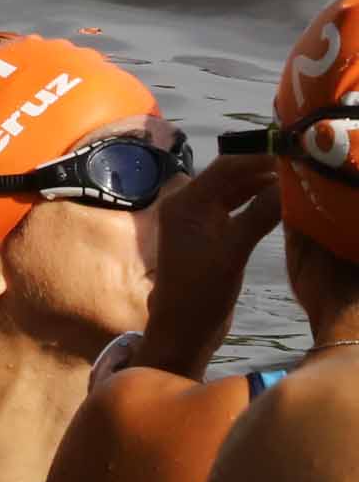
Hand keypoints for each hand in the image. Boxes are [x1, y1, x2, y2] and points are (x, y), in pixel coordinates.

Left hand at [134, 151, 282, 375]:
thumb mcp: (234, 250)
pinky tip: (280, 202)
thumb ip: (259, 214)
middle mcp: (187, 204)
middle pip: (230, 176)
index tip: (291, 154)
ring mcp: (197, 219)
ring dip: (261, 186)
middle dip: (262, 170)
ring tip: (295, 182)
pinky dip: (255, 203)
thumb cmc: (202, 289)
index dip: (259, 158)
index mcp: (185, 202)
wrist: (183, 326)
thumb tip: (288, 185)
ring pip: (234, 192)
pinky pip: (235, 208)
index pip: (226, 167)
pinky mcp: (209, 233)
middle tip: (298, 167)